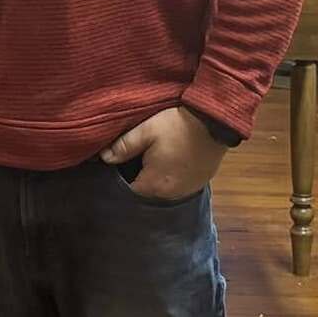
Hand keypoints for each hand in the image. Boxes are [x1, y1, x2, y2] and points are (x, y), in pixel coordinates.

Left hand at [100, 106, 227, 202]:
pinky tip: (172, 159)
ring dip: (158, 176)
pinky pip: (179, 184)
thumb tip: (104, 158)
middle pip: (147, 190)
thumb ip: (123, 147)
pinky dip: (173, 175)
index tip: (122, 161)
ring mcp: (188, 190)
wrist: (213, 122)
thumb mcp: (145, 131)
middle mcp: (171, 194)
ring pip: (163, 188)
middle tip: (138, 155)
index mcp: (154, 185)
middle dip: (140, 175)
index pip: (129, 189)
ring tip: (156, 156)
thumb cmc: (176, 126)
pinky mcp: (200, 183)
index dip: (122, 175)